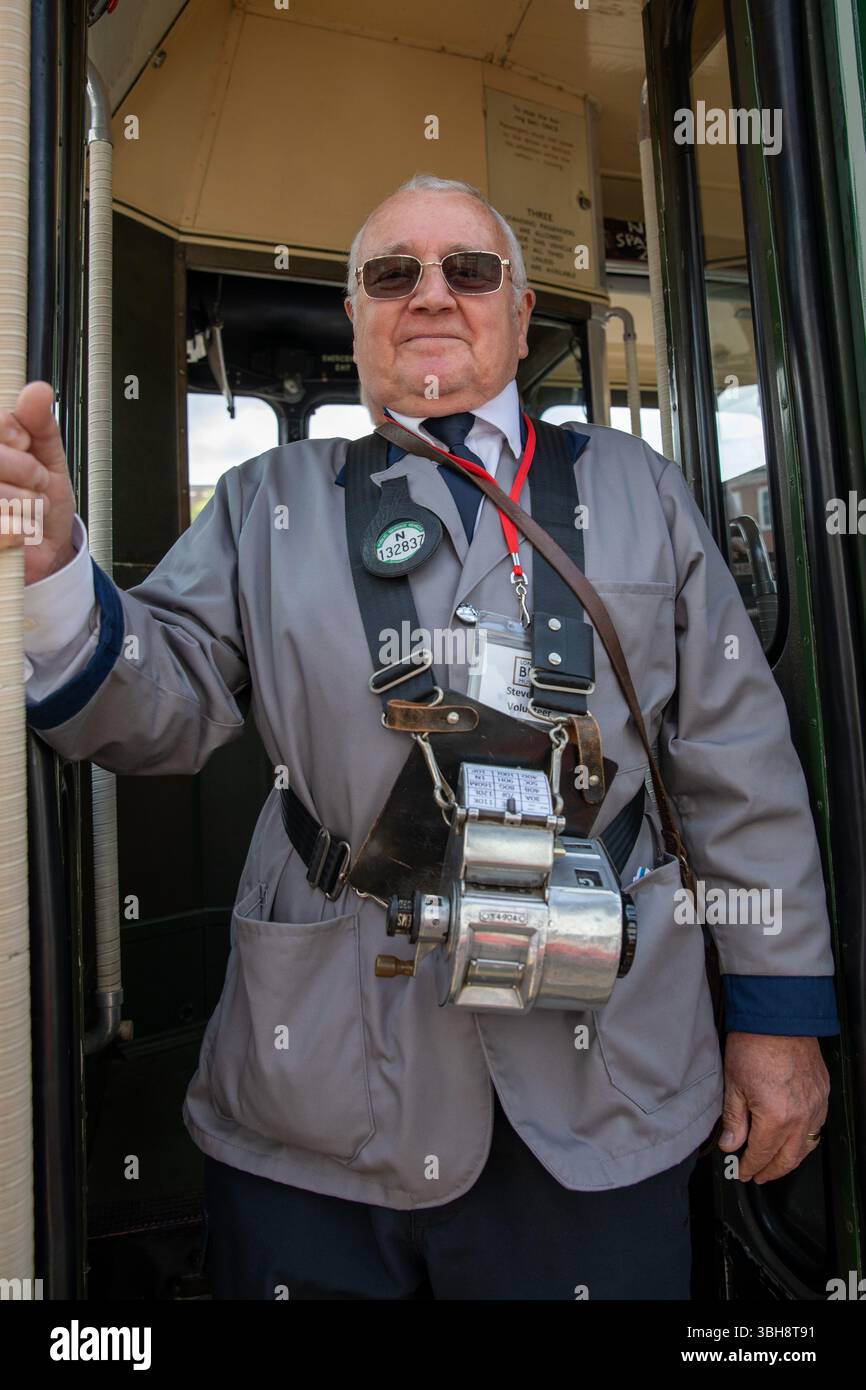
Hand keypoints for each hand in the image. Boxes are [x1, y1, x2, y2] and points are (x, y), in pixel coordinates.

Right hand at [0, 380, 75, 582]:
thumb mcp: (48, 456)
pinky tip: (25, 528)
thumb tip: (37, 391)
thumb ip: (40, 425)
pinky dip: (21, 528)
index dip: (10, 432)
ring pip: (0, 493)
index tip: (24, 441)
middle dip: (27, 469)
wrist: (49, 545)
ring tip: (32, 507)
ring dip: (29, 502)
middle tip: (37, 480)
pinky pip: (1, 528)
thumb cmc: (42, 498)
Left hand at [718, 1032, 829, 1182]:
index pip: (762, 1155)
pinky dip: (806, 1139)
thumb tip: (731, 1145)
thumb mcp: (733, 1084)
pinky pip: (818, 1127)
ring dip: (791, 1160)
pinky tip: (796, 1139)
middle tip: (757, 1175)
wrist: (779, 1018)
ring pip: (807, 1147)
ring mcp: (815, 1106)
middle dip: (771, 1172)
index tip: (742, 1172)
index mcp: (776, 1118)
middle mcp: (800, 1117)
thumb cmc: (755, 1045)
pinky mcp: (822, 1094)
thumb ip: (734, 1120)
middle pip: (788, 1158)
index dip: (749, 1167)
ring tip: (776, 1164)